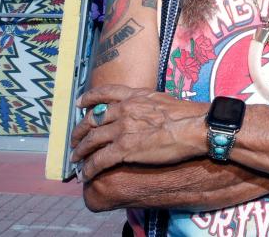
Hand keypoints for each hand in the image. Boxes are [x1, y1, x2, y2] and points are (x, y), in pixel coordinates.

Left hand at [70, 85, 206, 180]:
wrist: (194, 127)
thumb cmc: (186, 116)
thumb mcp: (162, 100)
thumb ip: (147, 103)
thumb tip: (147, 109)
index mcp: (134, 97)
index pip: (104, 93)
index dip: (88, 98)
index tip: (79, 104)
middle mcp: (124, 110)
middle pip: (92, 119)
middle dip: (79, 131)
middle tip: (74, 141)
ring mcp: (122, 129)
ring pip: (92, 140)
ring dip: (80, 152)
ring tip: (75, 160)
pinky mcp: (124, 149)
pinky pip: (99, 160)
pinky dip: (89, 168)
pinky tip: (86, 175)